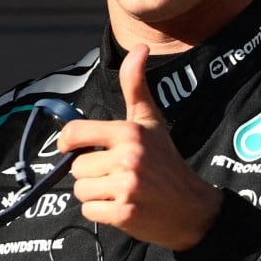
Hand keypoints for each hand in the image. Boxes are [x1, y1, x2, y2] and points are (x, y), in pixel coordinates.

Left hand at [57, 44, 222, 249]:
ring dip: (95, 193)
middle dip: (91, 172)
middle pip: (76, 167)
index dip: (69, 142)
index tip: (77, 147)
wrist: (191, 206)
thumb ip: (136, 85)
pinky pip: (88, 211)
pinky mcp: (124, 214)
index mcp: (129, 132)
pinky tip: (123, 206)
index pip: (74, 133)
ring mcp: (126, 187)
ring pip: (80, 190)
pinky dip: (101, 213)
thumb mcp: (150, 120)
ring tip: (120, 189)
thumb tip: (140, 46)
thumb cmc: (165, 159)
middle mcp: (127, 157)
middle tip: (117, 173)